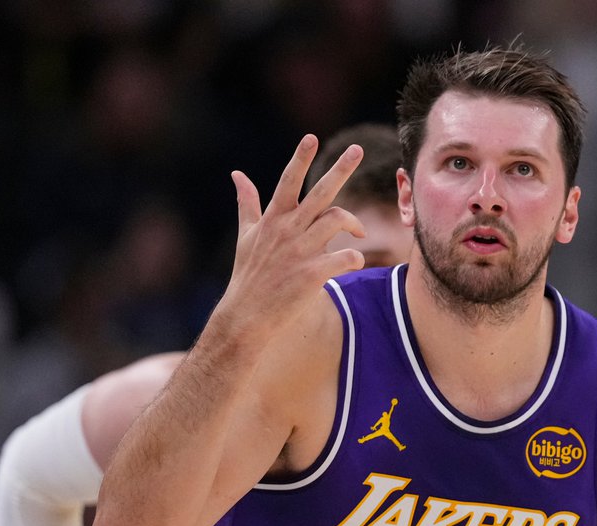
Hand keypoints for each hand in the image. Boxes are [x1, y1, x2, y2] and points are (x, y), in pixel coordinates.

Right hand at [217, 134, 365, 335]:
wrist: (246, 317)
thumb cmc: (248, 275)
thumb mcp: (246, 235)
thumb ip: (247, 203)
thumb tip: (237, 174)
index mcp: (274, 219)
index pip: (288, 181)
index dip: (299, 158)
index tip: (311, 137)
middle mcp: (288, 230)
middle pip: (320, 192)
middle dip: (340, 169)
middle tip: (357, 149)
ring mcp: (300, 252)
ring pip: (337, 220)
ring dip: (354, 223)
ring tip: (358, 233)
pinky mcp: (312, 275)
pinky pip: (345, 257)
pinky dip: (354, 257)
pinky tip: (354, 262)